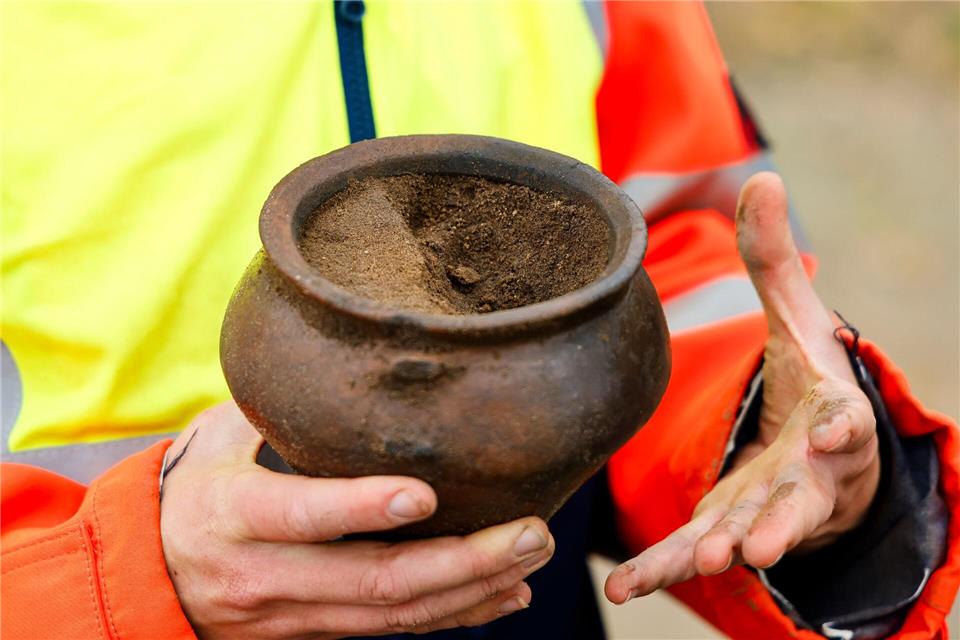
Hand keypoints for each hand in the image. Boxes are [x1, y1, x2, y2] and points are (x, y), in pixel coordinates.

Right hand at [160, 402, 553, 638]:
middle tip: (530, 532)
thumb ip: (278, 408)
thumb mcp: (214, 438)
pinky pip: (394, 629)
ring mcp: (295, 615)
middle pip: (373, 581)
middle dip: (463, 562)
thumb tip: (344, 354)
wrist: (146, 579)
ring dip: (474, 589)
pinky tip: (507, 594)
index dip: (363, 507)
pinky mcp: (319, 631)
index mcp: (234, 516)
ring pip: (395, 615)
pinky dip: (456, 614)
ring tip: (533, 555)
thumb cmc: (191, 489)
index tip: (425, 494)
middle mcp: (267, 576)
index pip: (300, 516)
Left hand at [605, 172, 880, 602]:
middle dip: (780, 520)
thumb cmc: (810, 385)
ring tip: (700, 564)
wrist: (817, 451)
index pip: (847, 424)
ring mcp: (768, 510)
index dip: (843, 431)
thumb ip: (774, 259)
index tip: (834, 434)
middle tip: (757, 541)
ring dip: (722, 550)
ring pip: (748, 536)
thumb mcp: (798, 320)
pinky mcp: (728, 527)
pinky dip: (661, 570)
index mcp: (834, 418)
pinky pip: (694, 551)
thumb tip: (763, 174)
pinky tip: (622, 586)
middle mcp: (809, 475)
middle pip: (800, 501)